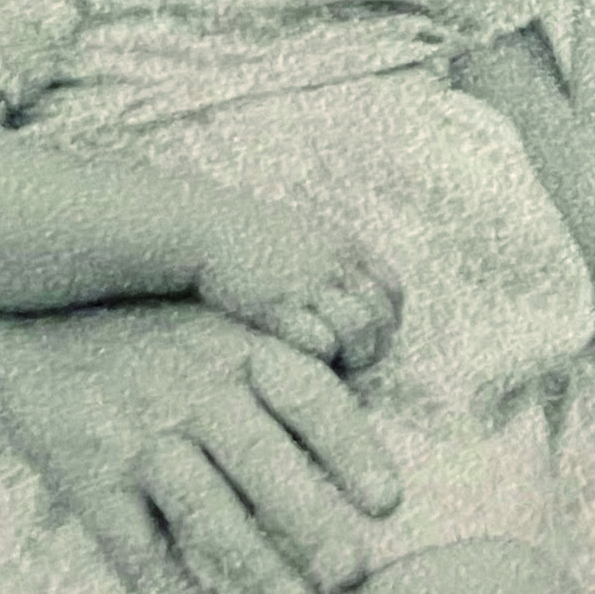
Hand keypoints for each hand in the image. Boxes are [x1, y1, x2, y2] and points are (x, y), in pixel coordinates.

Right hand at [0, 300, 400, 593]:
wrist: (37, 312)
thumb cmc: (164, 322)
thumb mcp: (230, 319)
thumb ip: (289, 360)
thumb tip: (370, 416)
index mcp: (245, 351)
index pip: (313, 400)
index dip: (353, 451)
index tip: (387, 501)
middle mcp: (198, 393)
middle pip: (264, 462)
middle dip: (311, 521)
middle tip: (352, 570)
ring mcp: (141, 436)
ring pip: (204, 508)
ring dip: (254, 562)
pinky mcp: (88, 474)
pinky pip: (132, 543)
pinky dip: (168, 587)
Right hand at [193, 201, 401, 375]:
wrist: (202, 226)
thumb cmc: (246, 238)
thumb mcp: (303, 235)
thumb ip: (330, 259)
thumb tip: (346, 289)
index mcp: (345, 247)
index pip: (392, 290)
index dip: (389, 321)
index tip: (373, 339)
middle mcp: (335, 263)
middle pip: (381, 313)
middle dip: (375, 345)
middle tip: (356, 364)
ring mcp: (308, 283)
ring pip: (359, 327)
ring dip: (353, 354)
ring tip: (335, 367)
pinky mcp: (278, 305)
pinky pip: (320, 340)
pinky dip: (321, 355)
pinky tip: (305, 360)